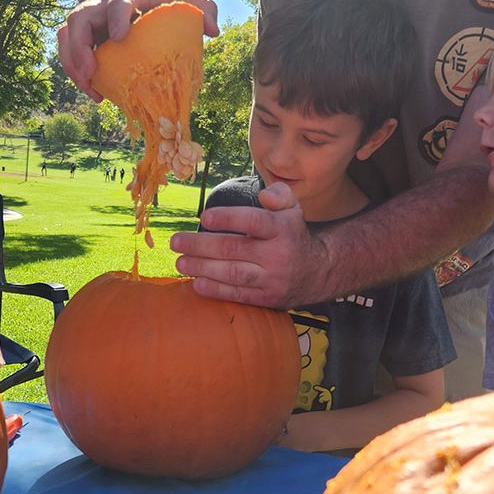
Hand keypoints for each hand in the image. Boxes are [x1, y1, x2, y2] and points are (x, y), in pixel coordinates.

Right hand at [58, 0, 217, 99]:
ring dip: (72, 62)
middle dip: (80, 47)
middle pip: (79, 18)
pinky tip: (94, 90)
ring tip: (91, 90)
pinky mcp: (85, 28)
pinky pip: (69, 46)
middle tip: (92, 74)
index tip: (120, 37)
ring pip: (67, 33)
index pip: (118, 1)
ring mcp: (90, 13)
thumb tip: (213, 32)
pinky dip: (75, 68)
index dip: (116, 17)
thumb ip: (203, 8)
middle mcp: (102, 0)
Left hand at [171, 182, 330, 307]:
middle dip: (201, 246)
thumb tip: (264, 195)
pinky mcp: (267, 298)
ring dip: (203, 268)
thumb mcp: (293, 209)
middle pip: (235, 250)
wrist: (318, 272)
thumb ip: (279, 195)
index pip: (254, 222)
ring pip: (234, 274)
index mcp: (282, 229)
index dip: (228, 218)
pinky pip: (239, 295)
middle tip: (175, 242)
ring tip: (180, 262)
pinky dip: (216, 290)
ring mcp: (272, 279)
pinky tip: (197, 283)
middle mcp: (278, 255)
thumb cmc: (294, 234)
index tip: (204, 217)